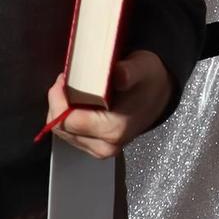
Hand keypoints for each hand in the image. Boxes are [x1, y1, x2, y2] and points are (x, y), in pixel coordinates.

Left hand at [44, 50, 172, 159]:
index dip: (59, 98)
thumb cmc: (149, 80)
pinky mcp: (96, 148)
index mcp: (114, 129)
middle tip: (66, 81)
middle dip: (58, 103)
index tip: (64, 78)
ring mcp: (100, 149)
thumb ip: (128, 72)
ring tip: (72, 90)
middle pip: (62, 128)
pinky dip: (69, 117)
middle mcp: (105, 145)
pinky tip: (78, 103)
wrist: (159, 95)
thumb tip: (118, 74)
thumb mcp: (142, 68)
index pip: (69, 120)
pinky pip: (70, 134)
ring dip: (62, 110)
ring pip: (63, 132)